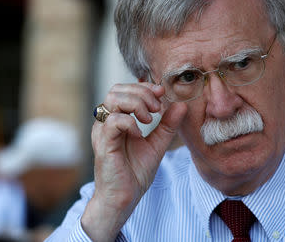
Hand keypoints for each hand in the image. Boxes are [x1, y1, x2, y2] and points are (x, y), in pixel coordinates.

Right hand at [81, 83, 186, 241]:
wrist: (124, 198)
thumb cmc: (136, 172)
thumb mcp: (157, 144)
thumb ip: (168, 124)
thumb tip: (181, 104)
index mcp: (117, 119)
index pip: (125, 90)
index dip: (144, 87)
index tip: (162, 94)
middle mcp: (106, 122)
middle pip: (117, 90)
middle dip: (142, 93)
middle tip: (157, 109)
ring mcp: (102, 131)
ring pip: (113, 99)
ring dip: (137, 104)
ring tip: (150, 120)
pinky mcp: (103, 143)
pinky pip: (113, 121)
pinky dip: (131, 123)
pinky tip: (140, 134)